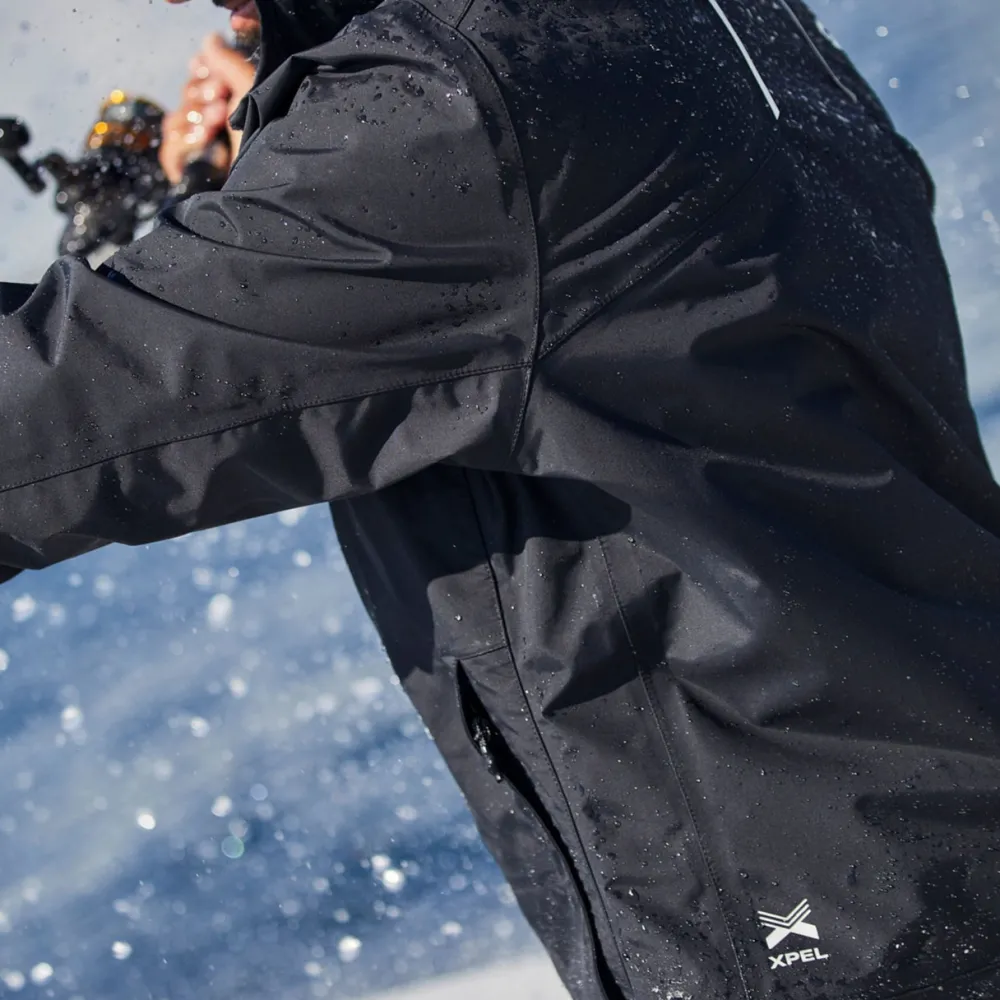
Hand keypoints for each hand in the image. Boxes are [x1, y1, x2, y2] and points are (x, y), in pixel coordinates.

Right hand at [158, 34, 255, 185]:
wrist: (267, 190)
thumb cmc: (271, 144)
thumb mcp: (254, 96)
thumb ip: (231, 64)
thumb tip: (210, 39)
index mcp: (237, 105)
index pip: (201, 76)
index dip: (203, 73)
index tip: (218, 81)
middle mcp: (221, 126)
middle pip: (186, 95)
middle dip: (200, 96)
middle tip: (221, 104)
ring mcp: (207, 151)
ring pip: (174, 120)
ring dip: (192, 118)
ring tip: (216, 125)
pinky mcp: (196, 173)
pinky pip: (169, 150)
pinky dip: (181, 144)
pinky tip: (202, 143)